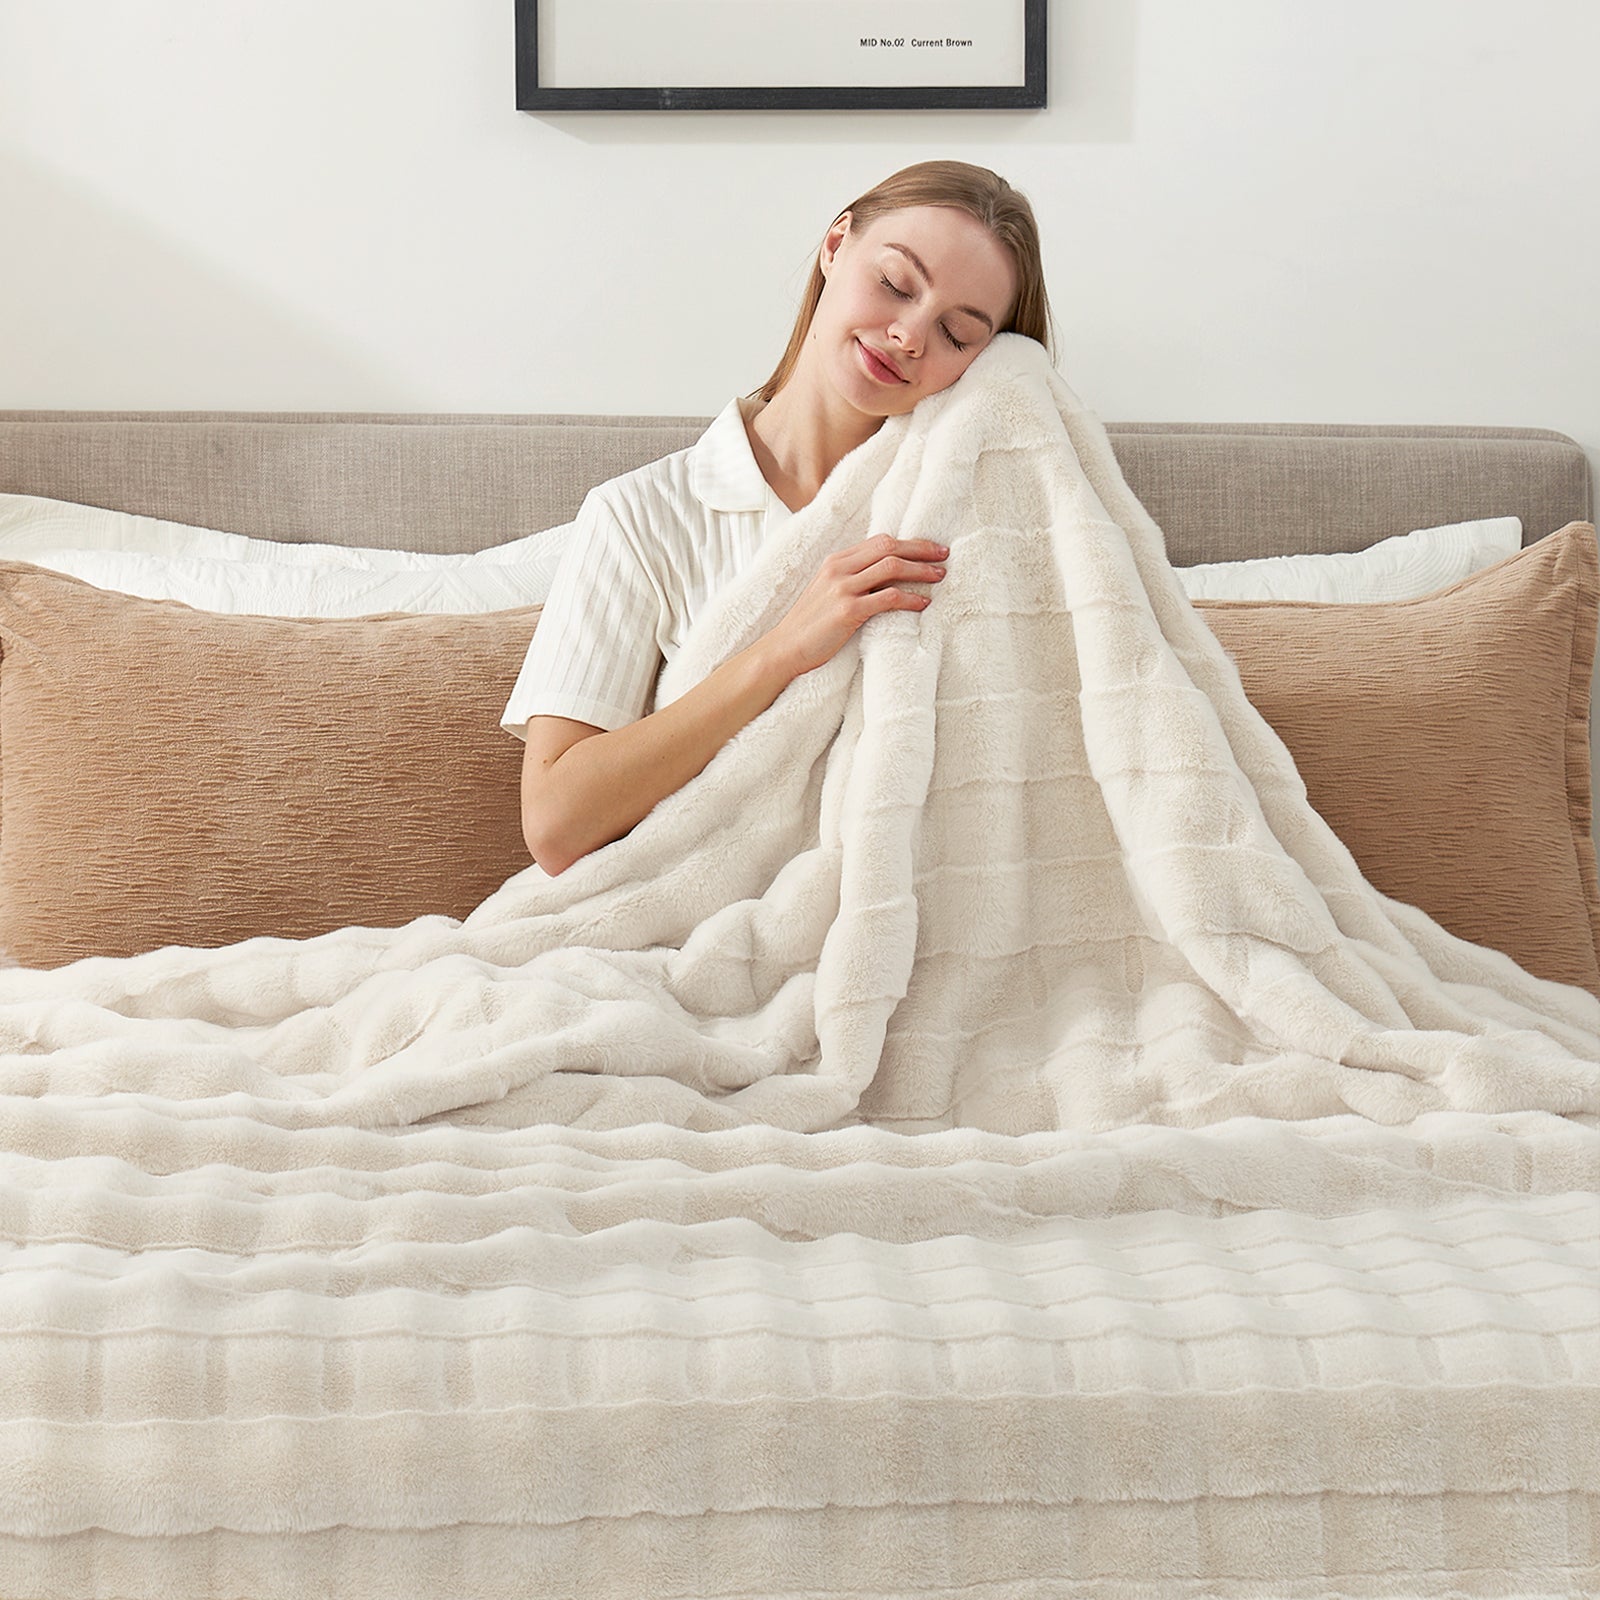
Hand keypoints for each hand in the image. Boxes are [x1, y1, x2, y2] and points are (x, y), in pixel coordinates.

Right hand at [764, 533, 948, 679]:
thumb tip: (886, 576)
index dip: (910, 543)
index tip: (931, 549)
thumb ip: (852, 579)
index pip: (880, 541)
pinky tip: (923, 604)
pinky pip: (887, 598)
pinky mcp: (847, 611)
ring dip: (921, 572)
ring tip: (940, 577)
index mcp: (836, 561)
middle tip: (945, 556)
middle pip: (889, 548)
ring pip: (891, 568)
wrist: (784, 649)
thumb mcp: (828, 592)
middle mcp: (839, 569)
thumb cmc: (810, 625)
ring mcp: (842, 588)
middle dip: (921, 550)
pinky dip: (909, 599)